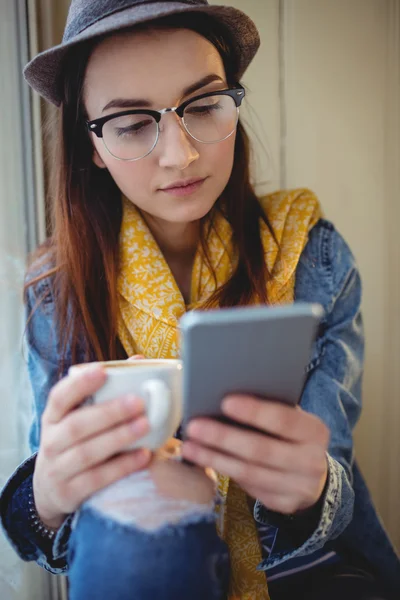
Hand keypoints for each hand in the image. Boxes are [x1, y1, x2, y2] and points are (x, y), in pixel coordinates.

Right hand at [33, 365, 151, 529]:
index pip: (59, 397)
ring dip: (118, 438)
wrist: (51, 489)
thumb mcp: (79, 417)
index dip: (79, 384)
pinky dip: (121, 467)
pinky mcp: (69, 493)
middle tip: (139, 402)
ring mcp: (57, 469)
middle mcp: (51, 441)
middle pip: (76, 426)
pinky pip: (96, 479)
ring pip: (86, 453)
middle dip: (109, 413)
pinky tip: (144, 455)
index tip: (103, 371)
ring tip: (145, 426)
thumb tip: (139, 361)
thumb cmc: (75, 442)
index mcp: (53, 417)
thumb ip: (106, 391)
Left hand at [182, 395, 329, 514]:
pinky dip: (222, 471)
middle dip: (224, 437)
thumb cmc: (292, 435)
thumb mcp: (293, 420)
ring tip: (189, 446)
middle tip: (194, 426)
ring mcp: (298, 487)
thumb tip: (226, 392)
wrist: (315, 476)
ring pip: (248, 472)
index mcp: (315, 431)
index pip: (284, 420)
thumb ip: (271, 408)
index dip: (255, 412)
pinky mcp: (283, 504)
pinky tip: (203, 460)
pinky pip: (247, 486)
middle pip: (261, 450)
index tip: (225, 401)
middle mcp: (311, 461)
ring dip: (214, 458)